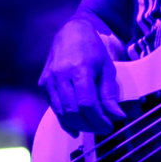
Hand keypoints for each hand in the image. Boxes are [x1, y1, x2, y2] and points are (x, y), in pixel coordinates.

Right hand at [39, 17, 126, 136]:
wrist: (71, 33)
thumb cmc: (92, 49)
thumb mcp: (107, 68)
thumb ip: (109, 94)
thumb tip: (117, 116)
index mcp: (79, 69)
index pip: (87, 104)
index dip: (98, 120)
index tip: (109, 126)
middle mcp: (60, 75)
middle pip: (73, 111)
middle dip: (90, 125)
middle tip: (103, 128)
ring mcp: (49, 80)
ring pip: (62, 113)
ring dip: (78, 125)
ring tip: (92, 126)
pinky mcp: (43, 84)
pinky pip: (54, 108)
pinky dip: (65, 121)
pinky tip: (76, 128)